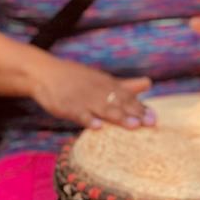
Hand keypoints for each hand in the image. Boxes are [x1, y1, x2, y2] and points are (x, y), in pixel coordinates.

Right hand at [29, 55, 154, 129]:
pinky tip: (97, 127)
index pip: (128, 97)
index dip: (141, 108)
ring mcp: (82, 99)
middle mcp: (98, 91)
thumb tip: (149, 82)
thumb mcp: (102, 79)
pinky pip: (78, 113)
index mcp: (108, 85)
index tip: (155, 118)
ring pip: (103, 109)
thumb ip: (125, 85)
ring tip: (134, 125)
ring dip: (119, 117)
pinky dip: (88, 119)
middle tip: (151, 123)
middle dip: (136, 113)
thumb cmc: (77, 79)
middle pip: (119, 103)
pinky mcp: (66, 106)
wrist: (44, 73)